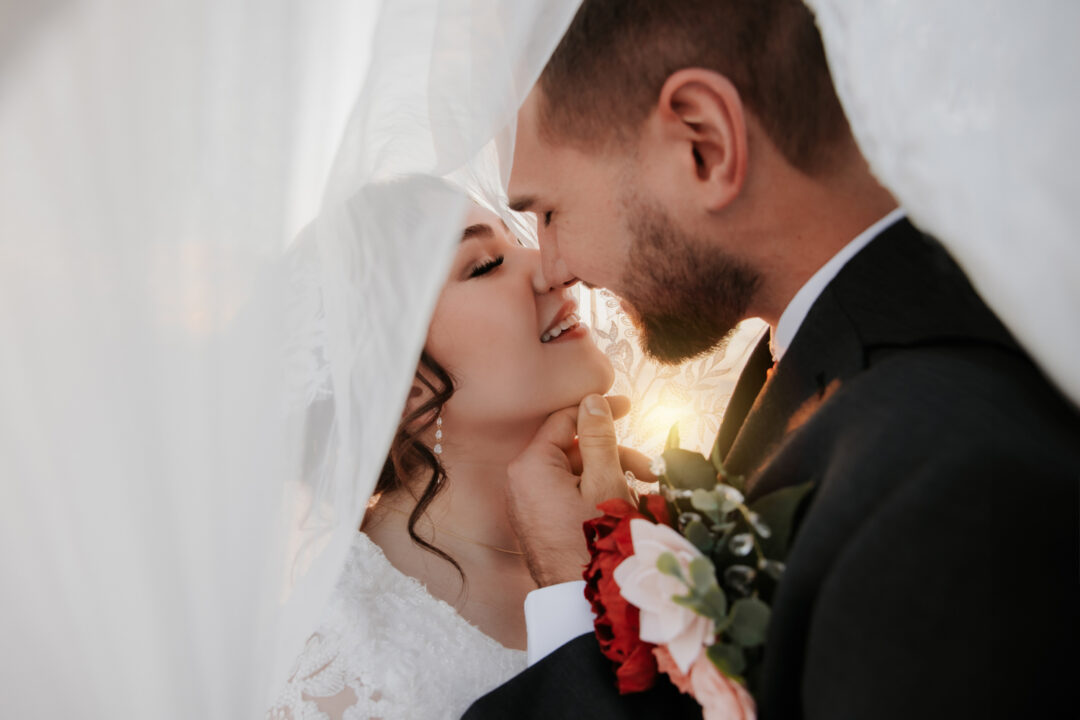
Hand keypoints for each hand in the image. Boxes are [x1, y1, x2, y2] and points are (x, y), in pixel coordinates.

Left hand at [506, 394, 654, 586]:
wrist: (580, 602)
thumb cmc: (596, 541)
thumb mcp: (604, 480)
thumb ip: (598, 436)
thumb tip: (591, 400)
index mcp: (531, 465)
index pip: (565, 419)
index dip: (599, 410)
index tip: (628, 407)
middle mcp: (521, 481)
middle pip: (573, 448)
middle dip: (614, 454)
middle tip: (648, 468)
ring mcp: (529, 503)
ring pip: (574, 473)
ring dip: (610, 475)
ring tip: (644, 493)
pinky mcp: (539, 521)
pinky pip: (567, 493)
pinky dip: (595, 492)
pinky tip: (625, 506)